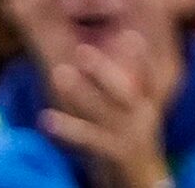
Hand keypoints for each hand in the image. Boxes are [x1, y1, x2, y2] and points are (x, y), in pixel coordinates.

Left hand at [40, 37, 175, 187]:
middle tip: (81, 49)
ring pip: (105, 110)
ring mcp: (133, 136)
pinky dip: (70, 128)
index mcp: (148, 110)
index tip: (130, 35)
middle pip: (124, 90)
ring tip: (59, 73)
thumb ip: (121, 105)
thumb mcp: (132, 128)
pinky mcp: (120, 154)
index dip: (141, 57)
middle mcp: (144, 119)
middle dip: (103, 69)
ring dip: (82, 90)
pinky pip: (92, 138)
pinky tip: (47, 118)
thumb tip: (105, 84)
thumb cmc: (131, 158)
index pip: (147, 78)